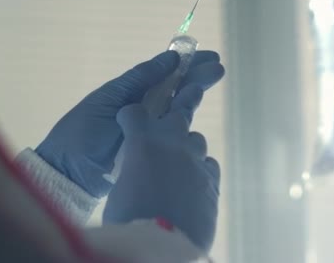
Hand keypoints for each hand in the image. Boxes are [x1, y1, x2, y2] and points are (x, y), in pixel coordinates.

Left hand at [36, 50, 223, 196]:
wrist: (69, 173)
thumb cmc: (83, 132)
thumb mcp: (110, 99)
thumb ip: (139, 79)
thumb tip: (171, 57)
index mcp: (132, 94)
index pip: (164, 74)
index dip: (186, 64)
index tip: (207, 56)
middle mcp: (145, 110)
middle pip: (176, 90)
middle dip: (197, 76)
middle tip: (219, 67)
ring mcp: (152, 131)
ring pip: (179, 108)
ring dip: (196, 93)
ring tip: (216, 77)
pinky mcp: (156, 150)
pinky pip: (175, 133)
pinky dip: (188, 122)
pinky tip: (200, 112)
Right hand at [103, 93, 219, 252]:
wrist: (163, 243)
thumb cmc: (130, 217)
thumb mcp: (121, 187)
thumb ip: (133, 169)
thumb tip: (140, 175)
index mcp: (142, 139)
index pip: (133, 112)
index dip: (129, 116)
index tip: (128, 119)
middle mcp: (172, 141)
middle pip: (180, 109)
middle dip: (181, 102)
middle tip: (190, 91)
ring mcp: (196, 158)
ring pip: (196, 139)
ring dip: (187, 147)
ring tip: (179, 161)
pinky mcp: (212, 179)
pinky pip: (208, 165)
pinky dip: (200, 170)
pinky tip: (193, 182)